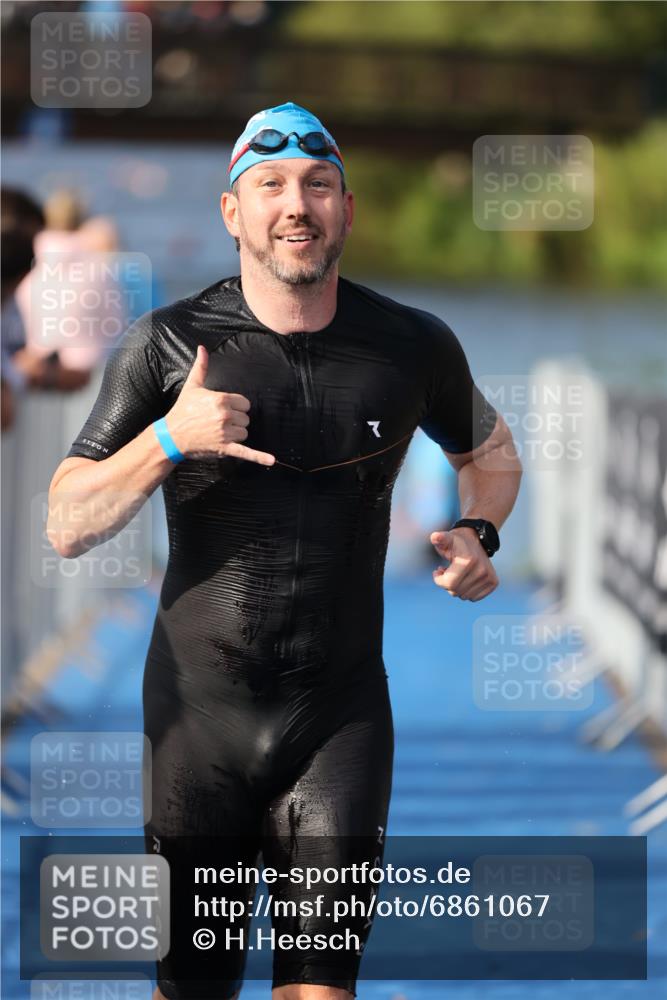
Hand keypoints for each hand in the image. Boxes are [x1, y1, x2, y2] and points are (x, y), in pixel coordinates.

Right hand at [165, 344, 274, 465]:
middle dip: (235, 421)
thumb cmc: (182, 410)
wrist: (172, 435)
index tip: (223, 410)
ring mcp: (226, 433)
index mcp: (221, 399)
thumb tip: (202, 348)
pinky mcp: (225, 448)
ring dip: (236, 434)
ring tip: (219, 433)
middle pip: (246, 418)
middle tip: (218, 422)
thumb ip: (201, 367)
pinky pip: (246, 452)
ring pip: (245, 433)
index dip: (236, 407)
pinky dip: (259, 457)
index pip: (245, 403)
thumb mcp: (192, 386)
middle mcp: (225, 415)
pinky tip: (271, 461)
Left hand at [430, 527, 497, 601]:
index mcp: (469, 560)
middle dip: (447, 583)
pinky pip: (474, 598)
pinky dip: (467, 591)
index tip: (437, 571)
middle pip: (455, 591)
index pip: (449, 583)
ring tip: (456, 574)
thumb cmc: (457, 542)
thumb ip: (439, 539)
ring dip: (457, 588)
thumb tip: (435, 537)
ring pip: (464, 596)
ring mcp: (489, 577)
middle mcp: (482, 570)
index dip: (438, 580)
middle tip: (447, 571)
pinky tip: (465, 579)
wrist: (477, 539)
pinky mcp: (493, 582)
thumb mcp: (447, 539)